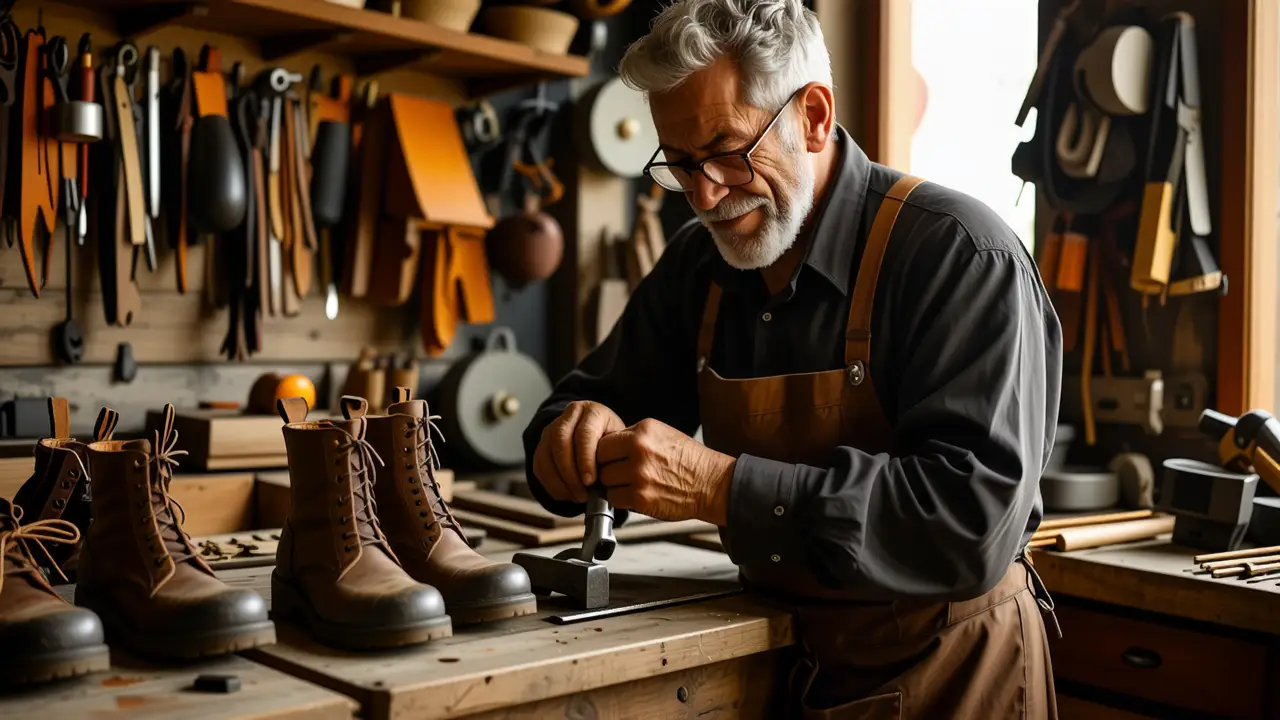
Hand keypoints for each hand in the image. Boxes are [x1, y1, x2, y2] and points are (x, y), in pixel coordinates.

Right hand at [532, 401, 624, 503]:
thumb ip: (613, 456)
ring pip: (546, 454)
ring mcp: (552, 429)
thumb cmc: (613, 443)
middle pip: (561, 441)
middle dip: (569, 472)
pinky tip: (565, 494)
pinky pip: (539, 465)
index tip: (590, 481)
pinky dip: (550, 484)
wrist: (599, 437)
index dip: (585, 459)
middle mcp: (569, 416)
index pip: (584, 433)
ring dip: (559, 481)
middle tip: (582, 493)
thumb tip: (606, 481)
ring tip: (575, 497)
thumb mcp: (619, 444)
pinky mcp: (542, 444)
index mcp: (592, 412)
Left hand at [596, 418, 734, 524]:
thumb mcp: (662, 434)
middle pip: (600, 461)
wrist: (711, 483)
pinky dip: (622, 499)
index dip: (606, 452)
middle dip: (608, 468)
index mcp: (644, 430)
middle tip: (621, 473)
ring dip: (614, 485)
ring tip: (632, 484)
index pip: (604, 440)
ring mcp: (639, 474)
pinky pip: (615, 499)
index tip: (612, 459)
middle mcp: (640, 450)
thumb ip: (634, 437)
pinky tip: (637, 494)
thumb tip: (608, 446)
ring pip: (606, 481)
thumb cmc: (690, 461)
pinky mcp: (641, 498)